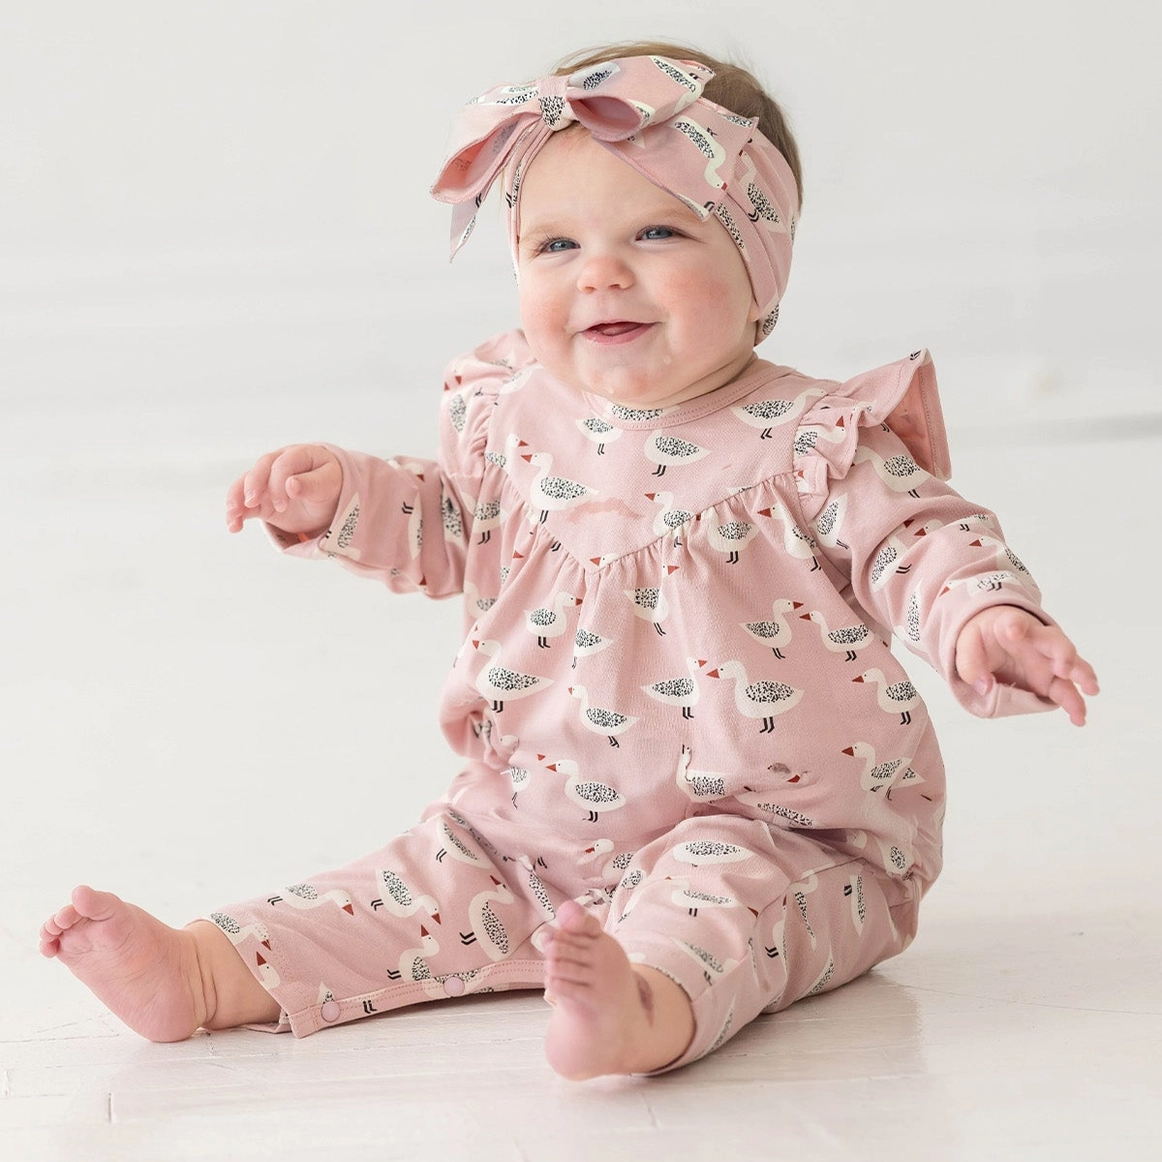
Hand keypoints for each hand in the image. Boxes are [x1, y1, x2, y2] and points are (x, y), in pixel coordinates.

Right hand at [225, 444, 342, 537]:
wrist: (327, 500)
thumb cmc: (330, 487)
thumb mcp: (329, 485)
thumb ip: (312, 484)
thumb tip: (292, 484)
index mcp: (298, 455)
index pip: (282, 464)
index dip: (278, 483)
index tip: (282, 505)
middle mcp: (278, 463)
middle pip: (260, 468)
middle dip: (253, 485)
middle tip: (253, 502)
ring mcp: (266, 481)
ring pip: (245, 483)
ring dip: (237, 498)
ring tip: (234, 516)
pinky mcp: (259, 499)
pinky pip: (243, 502)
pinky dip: (236, 513)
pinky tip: (234, 526)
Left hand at [954, 606, 1098, 725]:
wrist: (995, 637)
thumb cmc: (984, 638)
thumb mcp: (967, 646)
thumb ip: (970, 665)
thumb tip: (984, 687)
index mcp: (1011, 627)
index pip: (1015, 622)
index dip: (1015, 626)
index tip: (1014, 630)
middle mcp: (1037, 642)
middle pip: (1056, 643)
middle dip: (1063, 654)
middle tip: (1064, 668)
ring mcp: (1047, 661)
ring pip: (1071, 667)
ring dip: (1081, 677)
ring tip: (1090, 690)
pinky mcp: (1051, 679)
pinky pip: (1067, 691)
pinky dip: (1074, 704)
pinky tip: (1078, 718)